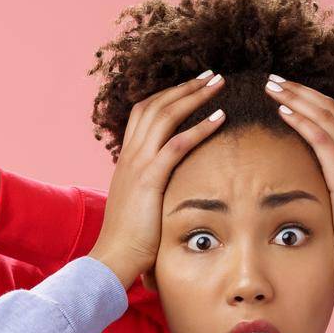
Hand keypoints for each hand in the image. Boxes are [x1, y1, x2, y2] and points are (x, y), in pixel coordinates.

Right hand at [89, 72, 228, 287]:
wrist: (113, 257)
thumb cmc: (130, 239)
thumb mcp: (140, 205)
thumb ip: (152, 188)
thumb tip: (170, 186)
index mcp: (127, 159)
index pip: (145, 113)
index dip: (169, 95)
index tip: (193, 86)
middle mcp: (130, 155)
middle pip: (156, 105)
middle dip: (185, 86)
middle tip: (212, 74)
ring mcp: (137, 165)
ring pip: (165, 116)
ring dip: (194, 96)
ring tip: (219, 84)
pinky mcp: (148, 179)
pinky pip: (176, 145)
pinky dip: (199, 127)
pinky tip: (220, 117)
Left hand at [266, 75, 333, 290]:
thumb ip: (326, 191)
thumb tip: (304, 191)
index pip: (333, 118)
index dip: (309, 100)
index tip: (285, 91)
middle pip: (328, 108)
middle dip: (299, 91)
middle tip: (273, 79)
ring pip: (324, 116)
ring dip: (296, 98)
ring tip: (273, 86)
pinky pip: (322, 140)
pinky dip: (302, 122)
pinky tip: (283, 111)